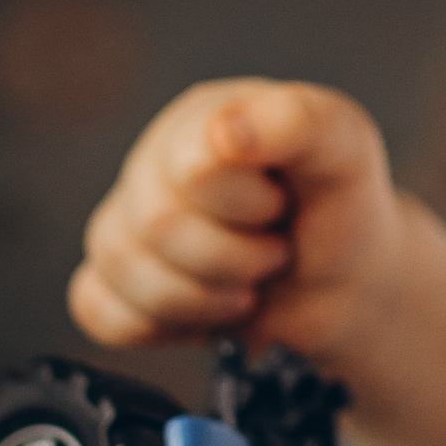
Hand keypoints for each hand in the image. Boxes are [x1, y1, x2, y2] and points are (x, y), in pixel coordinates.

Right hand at [69, 78, 405, 363]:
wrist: (347, 283)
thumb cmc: (343, 207)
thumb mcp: (344, 149)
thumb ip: (296, 122)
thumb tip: (224, 132)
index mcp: (199, 119)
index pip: (188, 173)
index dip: (244, 206)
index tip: (283, 205)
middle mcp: (154, 165)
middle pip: (154, 226)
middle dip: (233, 259)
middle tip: (276, 253)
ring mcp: (128, 222)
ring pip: (119, 268)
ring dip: (202, 297)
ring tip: (250, 285)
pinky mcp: (119, 283)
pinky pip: (98, 309)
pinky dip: (156, 325)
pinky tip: (204, 312)